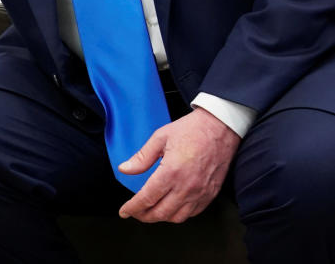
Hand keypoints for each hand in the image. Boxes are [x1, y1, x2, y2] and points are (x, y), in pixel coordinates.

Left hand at [117, 107, 240, 222]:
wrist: (220, 128)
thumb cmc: (191, 130)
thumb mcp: (160, 137)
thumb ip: (142, 157)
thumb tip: (125, 169)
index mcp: (172, 171)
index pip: (147, 198)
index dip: (133, 208)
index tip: (124, 211)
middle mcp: (187, 186)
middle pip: (161, 212)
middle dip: (144, 216)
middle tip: (134, 212)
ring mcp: (201, 192)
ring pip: (178, 217)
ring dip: (161, 218)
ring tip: (150, 212)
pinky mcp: (211, 194)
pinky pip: (193, 213)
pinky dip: (179, 215)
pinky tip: (171, 208)